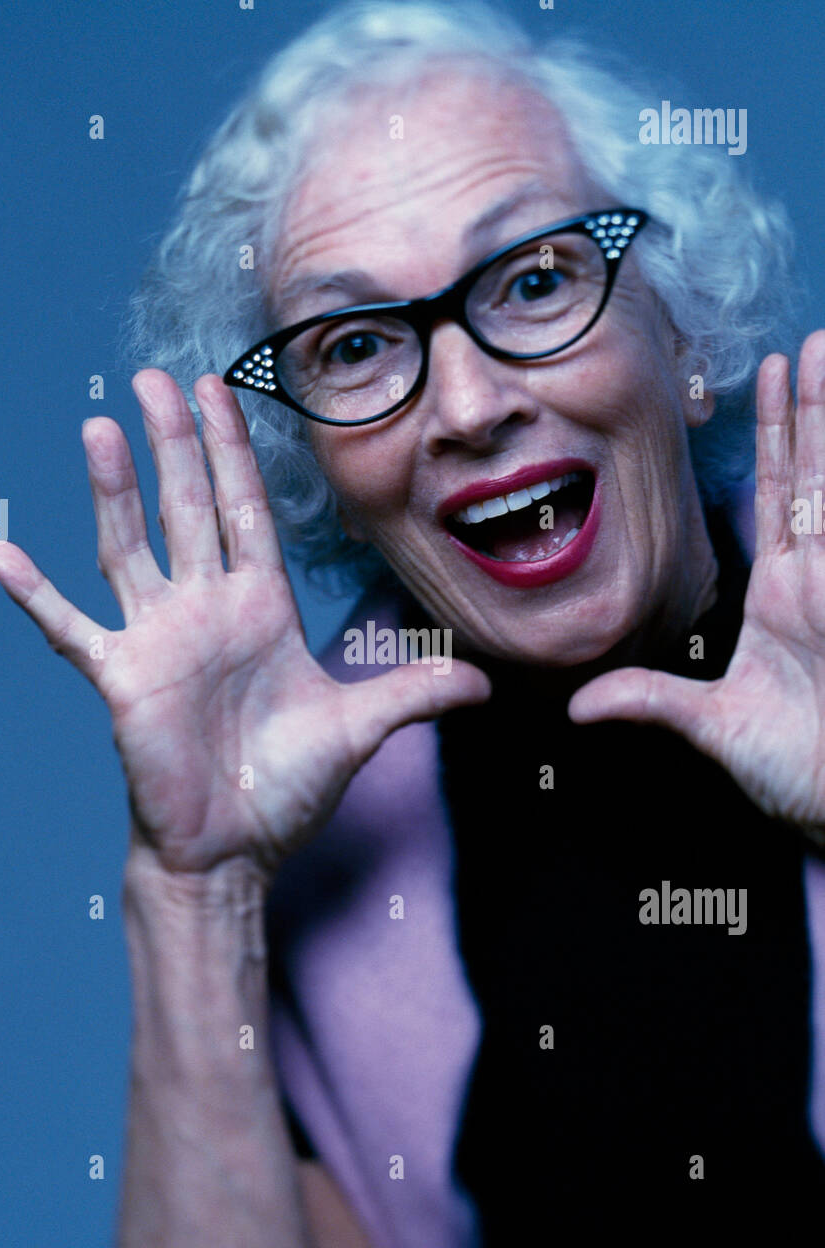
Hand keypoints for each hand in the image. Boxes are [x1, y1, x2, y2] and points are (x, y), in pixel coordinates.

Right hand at [0, 370, 489, 877]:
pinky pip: (69, 630)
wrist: (235, 851)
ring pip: (131, 547)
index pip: (245, 509)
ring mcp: (160, 640)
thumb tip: (487, 682)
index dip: (233, 450)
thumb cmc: (287, 788)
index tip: (219, 389)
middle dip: (175, 440)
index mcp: (260, 608)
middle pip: (187, 507)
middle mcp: (206, 610)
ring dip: (114, 489)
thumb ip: (416, 691)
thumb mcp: (361, 728)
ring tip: (99, 427)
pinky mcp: (122, 679)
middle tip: (156, 375)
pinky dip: (35, 595)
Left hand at [568, 330, 824, 844]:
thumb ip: (652, 700)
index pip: (779, 494)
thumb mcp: (714, 728)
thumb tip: (580, 703)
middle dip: (815, 406)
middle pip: (818, 473)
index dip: (777, 434)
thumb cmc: (798, 775)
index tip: (767, 375)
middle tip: (811, 339)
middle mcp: (821, 578)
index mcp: (785, 594)